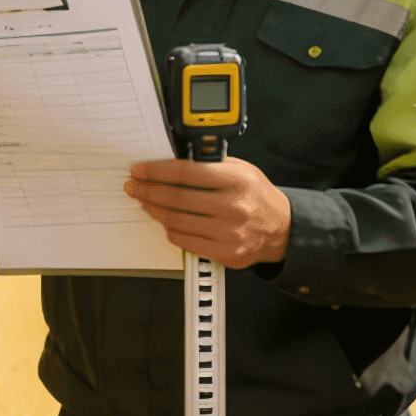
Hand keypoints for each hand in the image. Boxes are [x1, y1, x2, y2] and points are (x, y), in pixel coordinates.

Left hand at [125, 156, 292, 269]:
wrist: (280, 229)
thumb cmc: (257, 196)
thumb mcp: (242, 170)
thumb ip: (211, 165)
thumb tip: (172, 162)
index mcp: (237, 181)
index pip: (187, 172)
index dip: (157, 171)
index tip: (141, 170)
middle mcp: (233, 207)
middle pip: (177, 198)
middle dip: (149, 190)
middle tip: (135, 186)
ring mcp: (228, 233)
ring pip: (177, 221)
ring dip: (155, 210)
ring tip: (146, 202)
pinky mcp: (224, 252)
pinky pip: (185, 241)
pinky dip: (170, 230)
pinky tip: (165, 221)